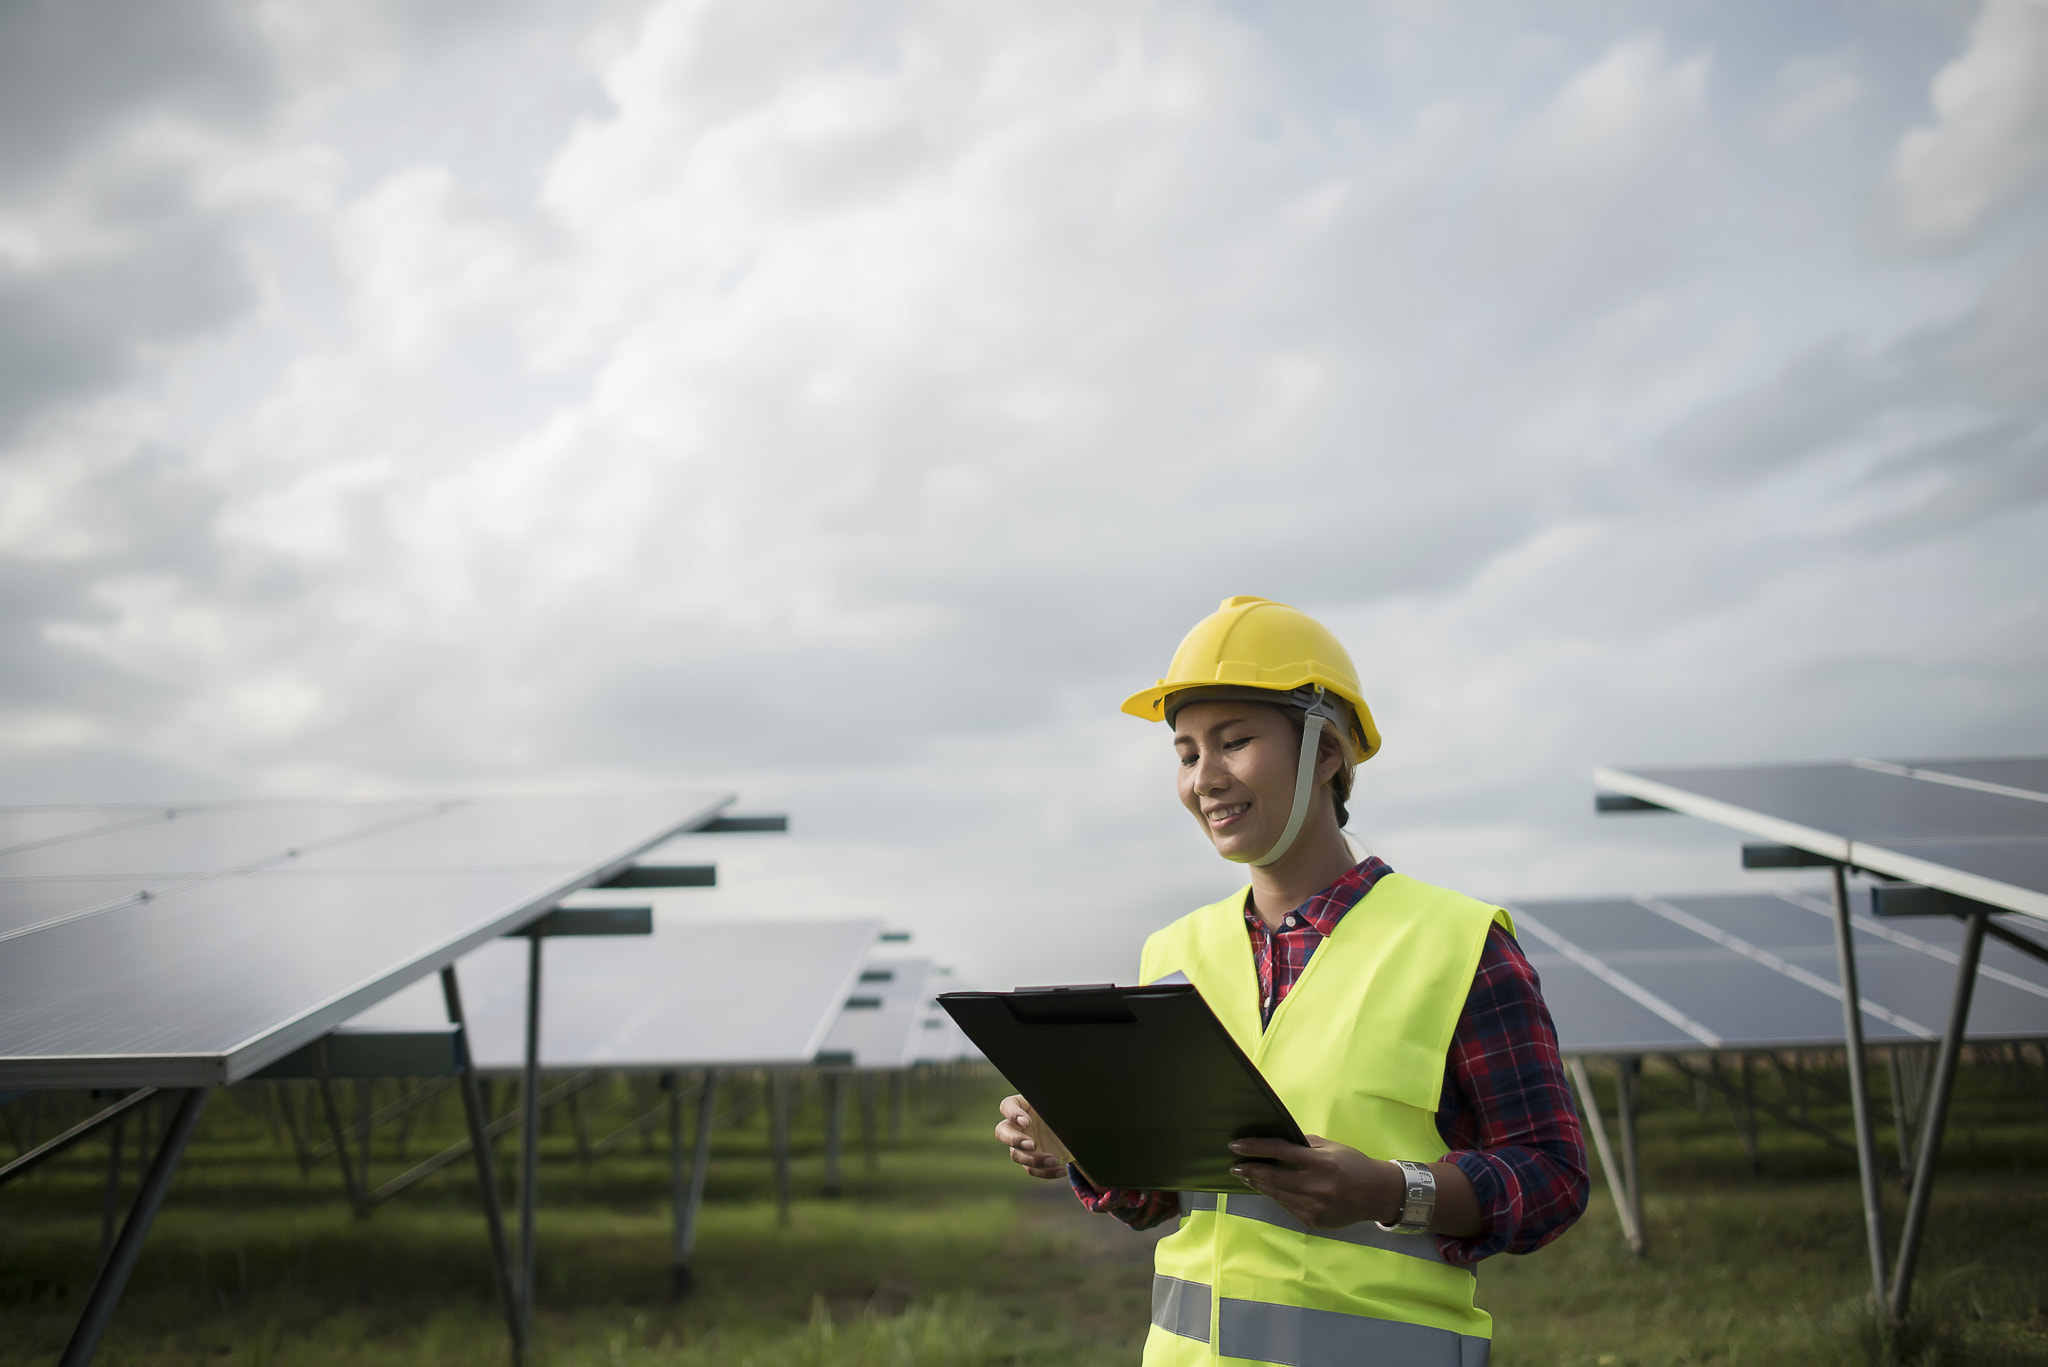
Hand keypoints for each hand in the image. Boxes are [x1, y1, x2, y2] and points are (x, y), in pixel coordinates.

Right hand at [994, 1094, 1067, 1180]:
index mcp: (1022, 1105)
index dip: (1013, 1114)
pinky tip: (1062, 1170)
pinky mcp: (1030, 1160)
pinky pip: (1032, 1169)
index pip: (1007, 1106)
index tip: (1027, 1122)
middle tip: (1033, 1145)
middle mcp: (1017, 1125)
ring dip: (1034, 1159)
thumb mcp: (1061, 1105)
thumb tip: (1066, 1104)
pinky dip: (1046, 1172)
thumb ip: (1056, 1106)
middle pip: (1002, 1132)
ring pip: (1016, 1155)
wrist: (1074, 1127)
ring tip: (1055, 1160)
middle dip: (1015, 1140)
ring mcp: (1021, 1144)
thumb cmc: (1065, 1109)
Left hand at [1228, 1134, 1399, 1228]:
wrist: (1377, 1194)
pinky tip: (1268, 1189)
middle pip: (1272, 1177)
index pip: (1280, 1151)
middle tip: (1234, 1165)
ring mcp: (1314, 1206)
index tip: (1235, 1145)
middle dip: (1249, 1170)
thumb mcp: (1332, 1147)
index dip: (1255, 1147)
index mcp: (1320, 1163)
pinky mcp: (1313, 1220)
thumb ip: (1304, 1145)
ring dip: (1257, 1184)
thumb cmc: (1353, 1165)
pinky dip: (1276, 1196)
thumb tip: (1276, 1141)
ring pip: (1276, 1194)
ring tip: (1245, 1176)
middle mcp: (1316, 1186)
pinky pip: (1287, 1206)